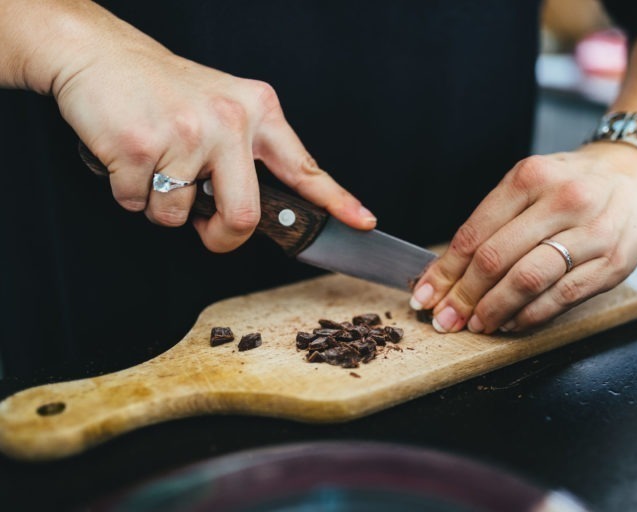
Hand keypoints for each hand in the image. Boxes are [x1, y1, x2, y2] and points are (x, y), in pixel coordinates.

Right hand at [50, 8, 374, 251]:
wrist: (97, 54)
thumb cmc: (161, 87)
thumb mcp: (222, 105)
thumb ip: (245, 153)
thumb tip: (252, 212)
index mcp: (257, 111)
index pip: (304, 166)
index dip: (336, 200)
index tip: (363, 221)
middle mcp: (229, 122)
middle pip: (244, 216)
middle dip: (223, 239)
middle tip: (208, 231)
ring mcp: (185, 134)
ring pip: (178, 217)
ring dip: (161, 207)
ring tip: (153, 164)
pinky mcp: (139, 147)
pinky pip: (136, 205)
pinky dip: (127, 194)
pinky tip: (125, 157)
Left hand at [410, 143, 636, 332]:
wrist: (635, 177)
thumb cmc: (571, 184)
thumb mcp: (528, 184)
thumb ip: (491, 222)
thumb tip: (447, 273)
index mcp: (531, 177)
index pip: (475, 233)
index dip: (444, 271)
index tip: (424, 295)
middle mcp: (563, 201)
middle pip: (496, 258)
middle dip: (463, 296)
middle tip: (445, 319)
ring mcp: (592, 233)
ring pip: (528, 281)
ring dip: (494, 310)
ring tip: (476, 324)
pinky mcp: (612, 264)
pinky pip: (561, 298)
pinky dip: (529, 317)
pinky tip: (511, 323)